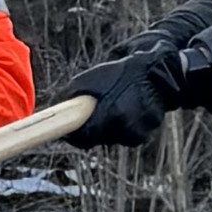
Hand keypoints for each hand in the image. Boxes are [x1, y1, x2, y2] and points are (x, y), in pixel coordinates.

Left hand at [61, 41, 204, 150]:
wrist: (157, 71)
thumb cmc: (120, 73)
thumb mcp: (89, 78)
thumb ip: (71, 97)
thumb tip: (55, 112)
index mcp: (110, 113)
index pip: (83, 138)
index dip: (74, 135)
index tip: (70, 127)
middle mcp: (126, 127)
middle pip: (96, 140)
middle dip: (92, 128)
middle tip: (95, 110)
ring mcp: (138, 132)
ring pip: (112, 138)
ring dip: (109, 128)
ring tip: (115, 105)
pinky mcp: (147, 133)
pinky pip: (127, 135)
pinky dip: (124, 126)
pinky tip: (129, 109)